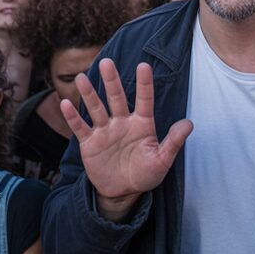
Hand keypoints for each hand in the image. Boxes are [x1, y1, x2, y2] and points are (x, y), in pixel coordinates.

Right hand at [61, 60, 193, 221]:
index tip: (143, 66)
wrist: (123, 192)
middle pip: (116, 98)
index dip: (144, 84)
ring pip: (96, 108)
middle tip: (107, 62)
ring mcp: (105, 131)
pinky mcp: (90, 143)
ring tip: (81, 78)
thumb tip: (189, 124)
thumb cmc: (145, 174)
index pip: (144, 100)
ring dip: (89, 93)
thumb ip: (173, 142)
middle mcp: (122, 122)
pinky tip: (65, 104)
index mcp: (142, 124)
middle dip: (112, 81)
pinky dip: (73, 117)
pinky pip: (80, 127)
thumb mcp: (162, 161)